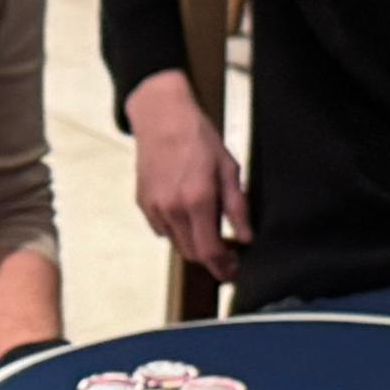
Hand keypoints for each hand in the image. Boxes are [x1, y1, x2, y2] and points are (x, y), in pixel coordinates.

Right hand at [128, 72, 244, 279]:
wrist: (162, 118)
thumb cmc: (200, 140)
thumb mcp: (229, 169)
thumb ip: (237, 207)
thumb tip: (246, 237)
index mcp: (197, 200)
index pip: (209, 250)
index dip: (222, 266)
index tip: (232, 271)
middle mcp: (173, 209)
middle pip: (192, 253)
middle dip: (210, 259)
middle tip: (227, 255)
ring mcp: (155, 207)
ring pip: (176, 243)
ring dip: (194, 244)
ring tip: (209, 229)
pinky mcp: (143, 203)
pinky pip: (162, 229)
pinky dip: (177, 230)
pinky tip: (188, 214)